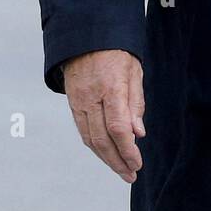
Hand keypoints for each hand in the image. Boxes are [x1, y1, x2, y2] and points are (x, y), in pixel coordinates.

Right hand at [63, 49, 145, 183]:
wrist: (86, 35)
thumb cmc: (115, 51)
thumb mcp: (134, 70)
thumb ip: (135, 102)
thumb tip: (138, 133)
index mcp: (111, 87)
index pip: (118, 127)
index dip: (127, 150)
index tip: (137, 163)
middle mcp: (91, 97)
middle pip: (102, 139)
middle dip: (117, 162)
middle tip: (131, 174)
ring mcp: (79, 101)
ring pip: (90, 138)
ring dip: (106, 158)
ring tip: (121, 169)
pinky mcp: (72, 103)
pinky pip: (82, 130)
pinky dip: (95, 146)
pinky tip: (106, 154)